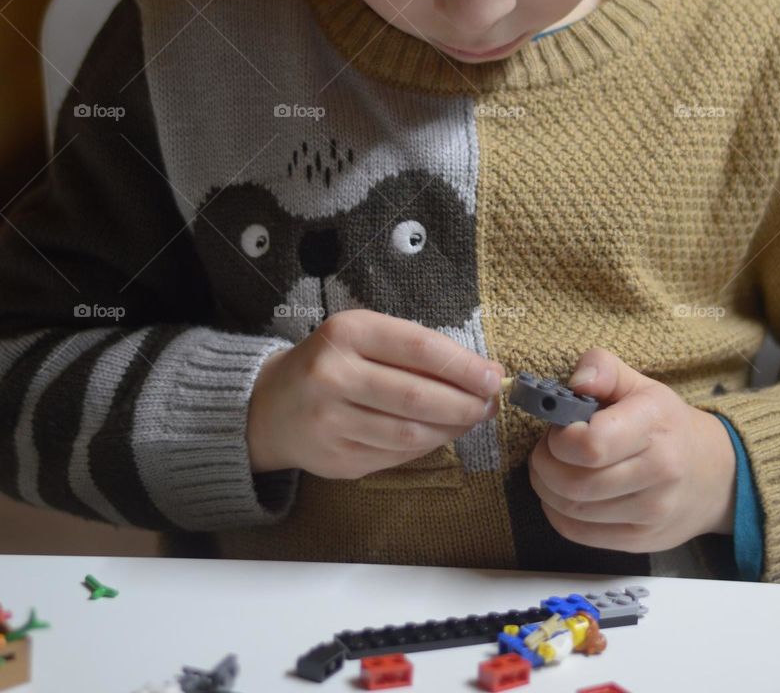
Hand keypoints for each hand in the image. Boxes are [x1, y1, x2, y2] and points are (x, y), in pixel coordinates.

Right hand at [247, 309, 502, 477]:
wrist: (271, 405)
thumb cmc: (332, 362)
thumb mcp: (363, 336)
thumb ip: (414, 350)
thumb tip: (481, 373)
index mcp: (345, 333)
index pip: (418, 348)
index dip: (463, 365)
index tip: (494, 375)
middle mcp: (333, 376)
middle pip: (417, 397)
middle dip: (465, 403)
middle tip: (490, 403)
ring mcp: (331, 423)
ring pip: (410, 433)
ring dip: (452, 428)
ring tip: (471, 418)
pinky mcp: (337, 460)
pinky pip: (397, 455)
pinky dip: (428, 445)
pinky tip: (440, 433)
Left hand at [527, 346, 736, 552]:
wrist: (715, 475)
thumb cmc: (666, 424)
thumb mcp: (640, 385)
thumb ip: (604, 368)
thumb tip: (577, 381)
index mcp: (654, 425)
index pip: (592, 445)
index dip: (560, 438)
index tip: (559, 428)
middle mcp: (659, 472)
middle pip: (574, 483)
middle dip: (544, 463)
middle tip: (547, 448)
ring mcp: (651, 512)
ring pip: (572, 510)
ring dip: (546, 487)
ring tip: (552, 467)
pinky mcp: (640, 541)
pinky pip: (579, 533)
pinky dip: (557, 513)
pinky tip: (561, 494)